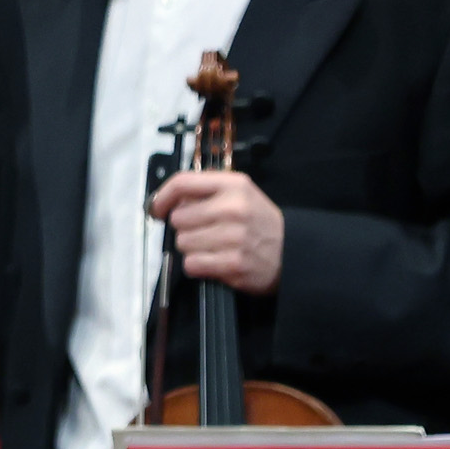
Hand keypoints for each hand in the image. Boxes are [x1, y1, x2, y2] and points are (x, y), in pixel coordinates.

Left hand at [149, 169, 283, 294]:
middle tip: (202, 232)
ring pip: (182, 243)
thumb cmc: (259, 222)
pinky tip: (213, 262)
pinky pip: (192, 264)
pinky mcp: (233, 264)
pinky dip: (197, 265)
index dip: (162, 196)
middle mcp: (232, 208)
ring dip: (191, 248)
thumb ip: (207, 191)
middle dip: (184, 228)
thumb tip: (169, 201)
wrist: (293, 252)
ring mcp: (233, 237)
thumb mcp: (240, 194)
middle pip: (178, 218)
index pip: (182, 183)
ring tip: (212, 247)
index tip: (156, 209)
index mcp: (233, 185)